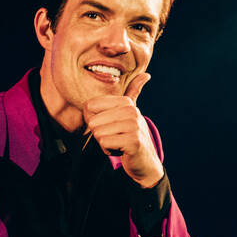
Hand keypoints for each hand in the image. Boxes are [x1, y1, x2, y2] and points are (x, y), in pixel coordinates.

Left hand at [83, 72, 163, 187]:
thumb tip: (146, 75)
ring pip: (98, 133)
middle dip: (99, 134)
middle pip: (93, 122)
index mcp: (126, 102)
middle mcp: (131, 111)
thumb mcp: (128, 114)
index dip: (93, 120)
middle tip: (115, 137)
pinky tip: (121, 150)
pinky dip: (108, 150)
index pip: (90, 106)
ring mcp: (134, 125)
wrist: (144, 161)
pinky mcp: (133, 141)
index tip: (108, 126)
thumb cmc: (130, 136)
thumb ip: (133, 94)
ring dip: (105, 143)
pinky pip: (105, 143)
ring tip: (118, 143)